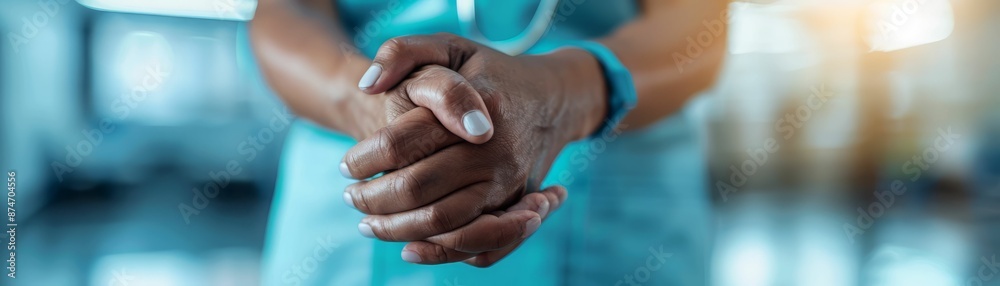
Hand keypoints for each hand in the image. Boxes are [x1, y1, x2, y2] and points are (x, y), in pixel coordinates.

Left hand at [341, 34, 607, 265]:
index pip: (403, 142)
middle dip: (374, 198)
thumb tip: (367, 85)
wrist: (551, 99)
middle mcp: (494, 150)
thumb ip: (403, 52)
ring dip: (397, 229)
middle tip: (352, 196)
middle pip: (419, 188)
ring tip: (369, 223)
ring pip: (443, 221)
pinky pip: (476, 243)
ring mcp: (507, 183)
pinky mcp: (515, 206)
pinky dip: (438, 252)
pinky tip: (408, 247)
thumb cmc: (488, 72)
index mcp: (474, 106)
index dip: (365, 158)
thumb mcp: (448, 45)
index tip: (347, 165)